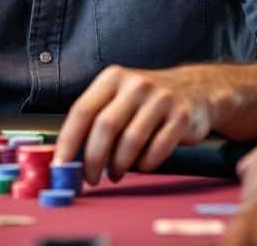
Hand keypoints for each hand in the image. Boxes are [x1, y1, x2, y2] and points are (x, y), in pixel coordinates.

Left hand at [56, 65, 226, 184]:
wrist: (196, 89)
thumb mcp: (119, 96)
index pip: (82, 110)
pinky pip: (157, 148)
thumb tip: (68, 157)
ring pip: (131, 140)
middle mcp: (135, 84)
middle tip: (90, 178)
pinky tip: (142, 166)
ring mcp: (160, 99)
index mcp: (112, 78)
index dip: (69, 141)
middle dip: (93, 159)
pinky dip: (146, 163)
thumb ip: (95, 118)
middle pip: (105, 126)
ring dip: (119, 165)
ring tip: (116, 174)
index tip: (60, 166)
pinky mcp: (181, 116)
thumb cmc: (146, 101)